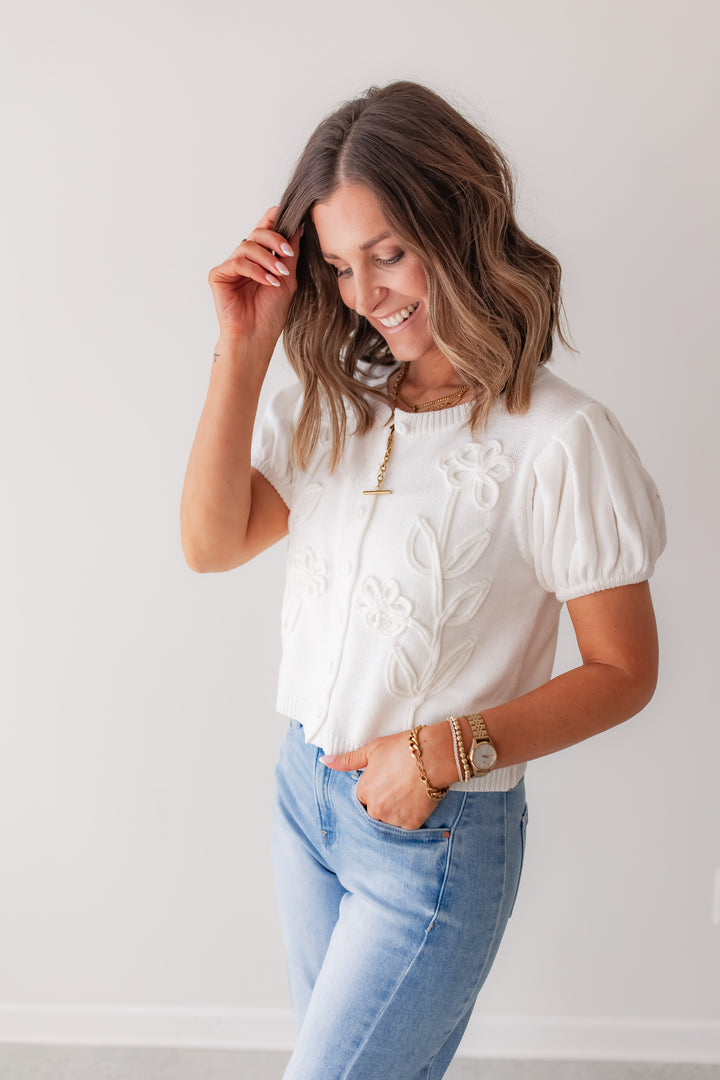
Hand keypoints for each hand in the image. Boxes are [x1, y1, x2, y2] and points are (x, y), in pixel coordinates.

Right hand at [208, 207, 301, 352]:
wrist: (257, 336)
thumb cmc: (271, 313)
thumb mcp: (287, 278)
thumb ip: (289, 253)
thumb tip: (298, 226)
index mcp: (259, 259)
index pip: (263, 232)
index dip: (272, 219)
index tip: (285, 213)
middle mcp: (243, 260)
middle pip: (256, 234)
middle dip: (274, 240)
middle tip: (288, 252)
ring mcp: (230, 267)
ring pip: (247, 246)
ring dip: (267, 258)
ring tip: (279, 275)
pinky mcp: (218, 275)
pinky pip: (237, 263)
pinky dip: (255, 270)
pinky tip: (268, 282)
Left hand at [322, 730, 439, 829]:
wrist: (433, 756)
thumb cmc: (402, 749)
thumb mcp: (372, 750)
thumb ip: (347, 760)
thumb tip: (324, 761)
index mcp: (364, 791)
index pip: (363, 798)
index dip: (375, 788)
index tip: (387, 780)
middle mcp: (375, 809)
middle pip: (374, 812)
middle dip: (383, 803)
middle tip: (398, 788)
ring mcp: (393, 819)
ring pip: (389, 821)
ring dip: (395, 812)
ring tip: (408, 794)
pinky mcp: (411, 825)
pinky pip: (405, 827)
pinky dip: (409, 817)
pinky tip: (415, 802)